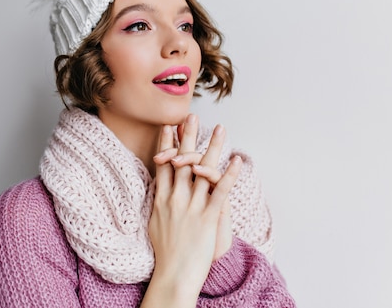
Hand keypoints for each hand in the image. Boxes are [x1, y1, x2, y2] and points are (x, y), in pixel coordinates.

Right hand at [156, 121, 240, 260]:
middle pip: (182, 160)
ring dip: (213, 147)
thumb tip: (161, 192)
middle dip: (188, 136)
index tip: (169, 127)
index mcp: (161, 199)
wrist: (172, 275)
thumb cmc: (164, 254)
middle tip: (191, 116)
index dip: (167, 143)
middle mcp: (175, 198)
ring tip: (220, 129)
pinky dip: (229, 174)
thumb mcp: (154, 224)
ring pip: (203, 170)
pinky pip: (220, 191)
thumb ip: (159, 204)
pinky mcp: (207, 217)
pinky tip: (237, 160)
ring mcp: (191, 207)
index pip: (164, 164)